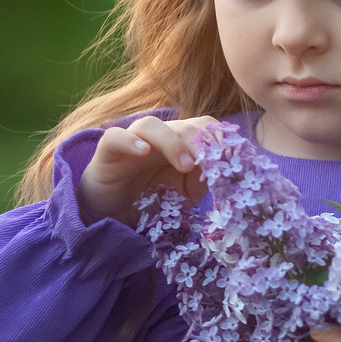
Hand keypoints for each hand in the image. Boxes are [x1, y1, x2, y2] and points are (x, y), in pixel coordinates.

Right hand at [77, 114, 227, 226]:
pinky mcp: (107, 151)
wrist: (112, 216)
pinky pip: (115, 136)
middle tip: (209, 164)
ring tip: (185, 166)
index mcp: (181, 145)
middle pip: (183, 125)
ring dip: (172, 141)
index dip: (220, 137)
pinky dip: (130, 141)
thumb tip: (233, 176)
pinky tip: (143, 152)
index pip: (204, 127)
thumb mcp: (185, 195)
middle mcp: (159, 139)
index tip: (233, 158)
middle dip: (200, 142)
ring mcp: (132, 141)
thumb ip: (206, 181)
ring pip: (151, 125)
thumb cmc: (151, 202)